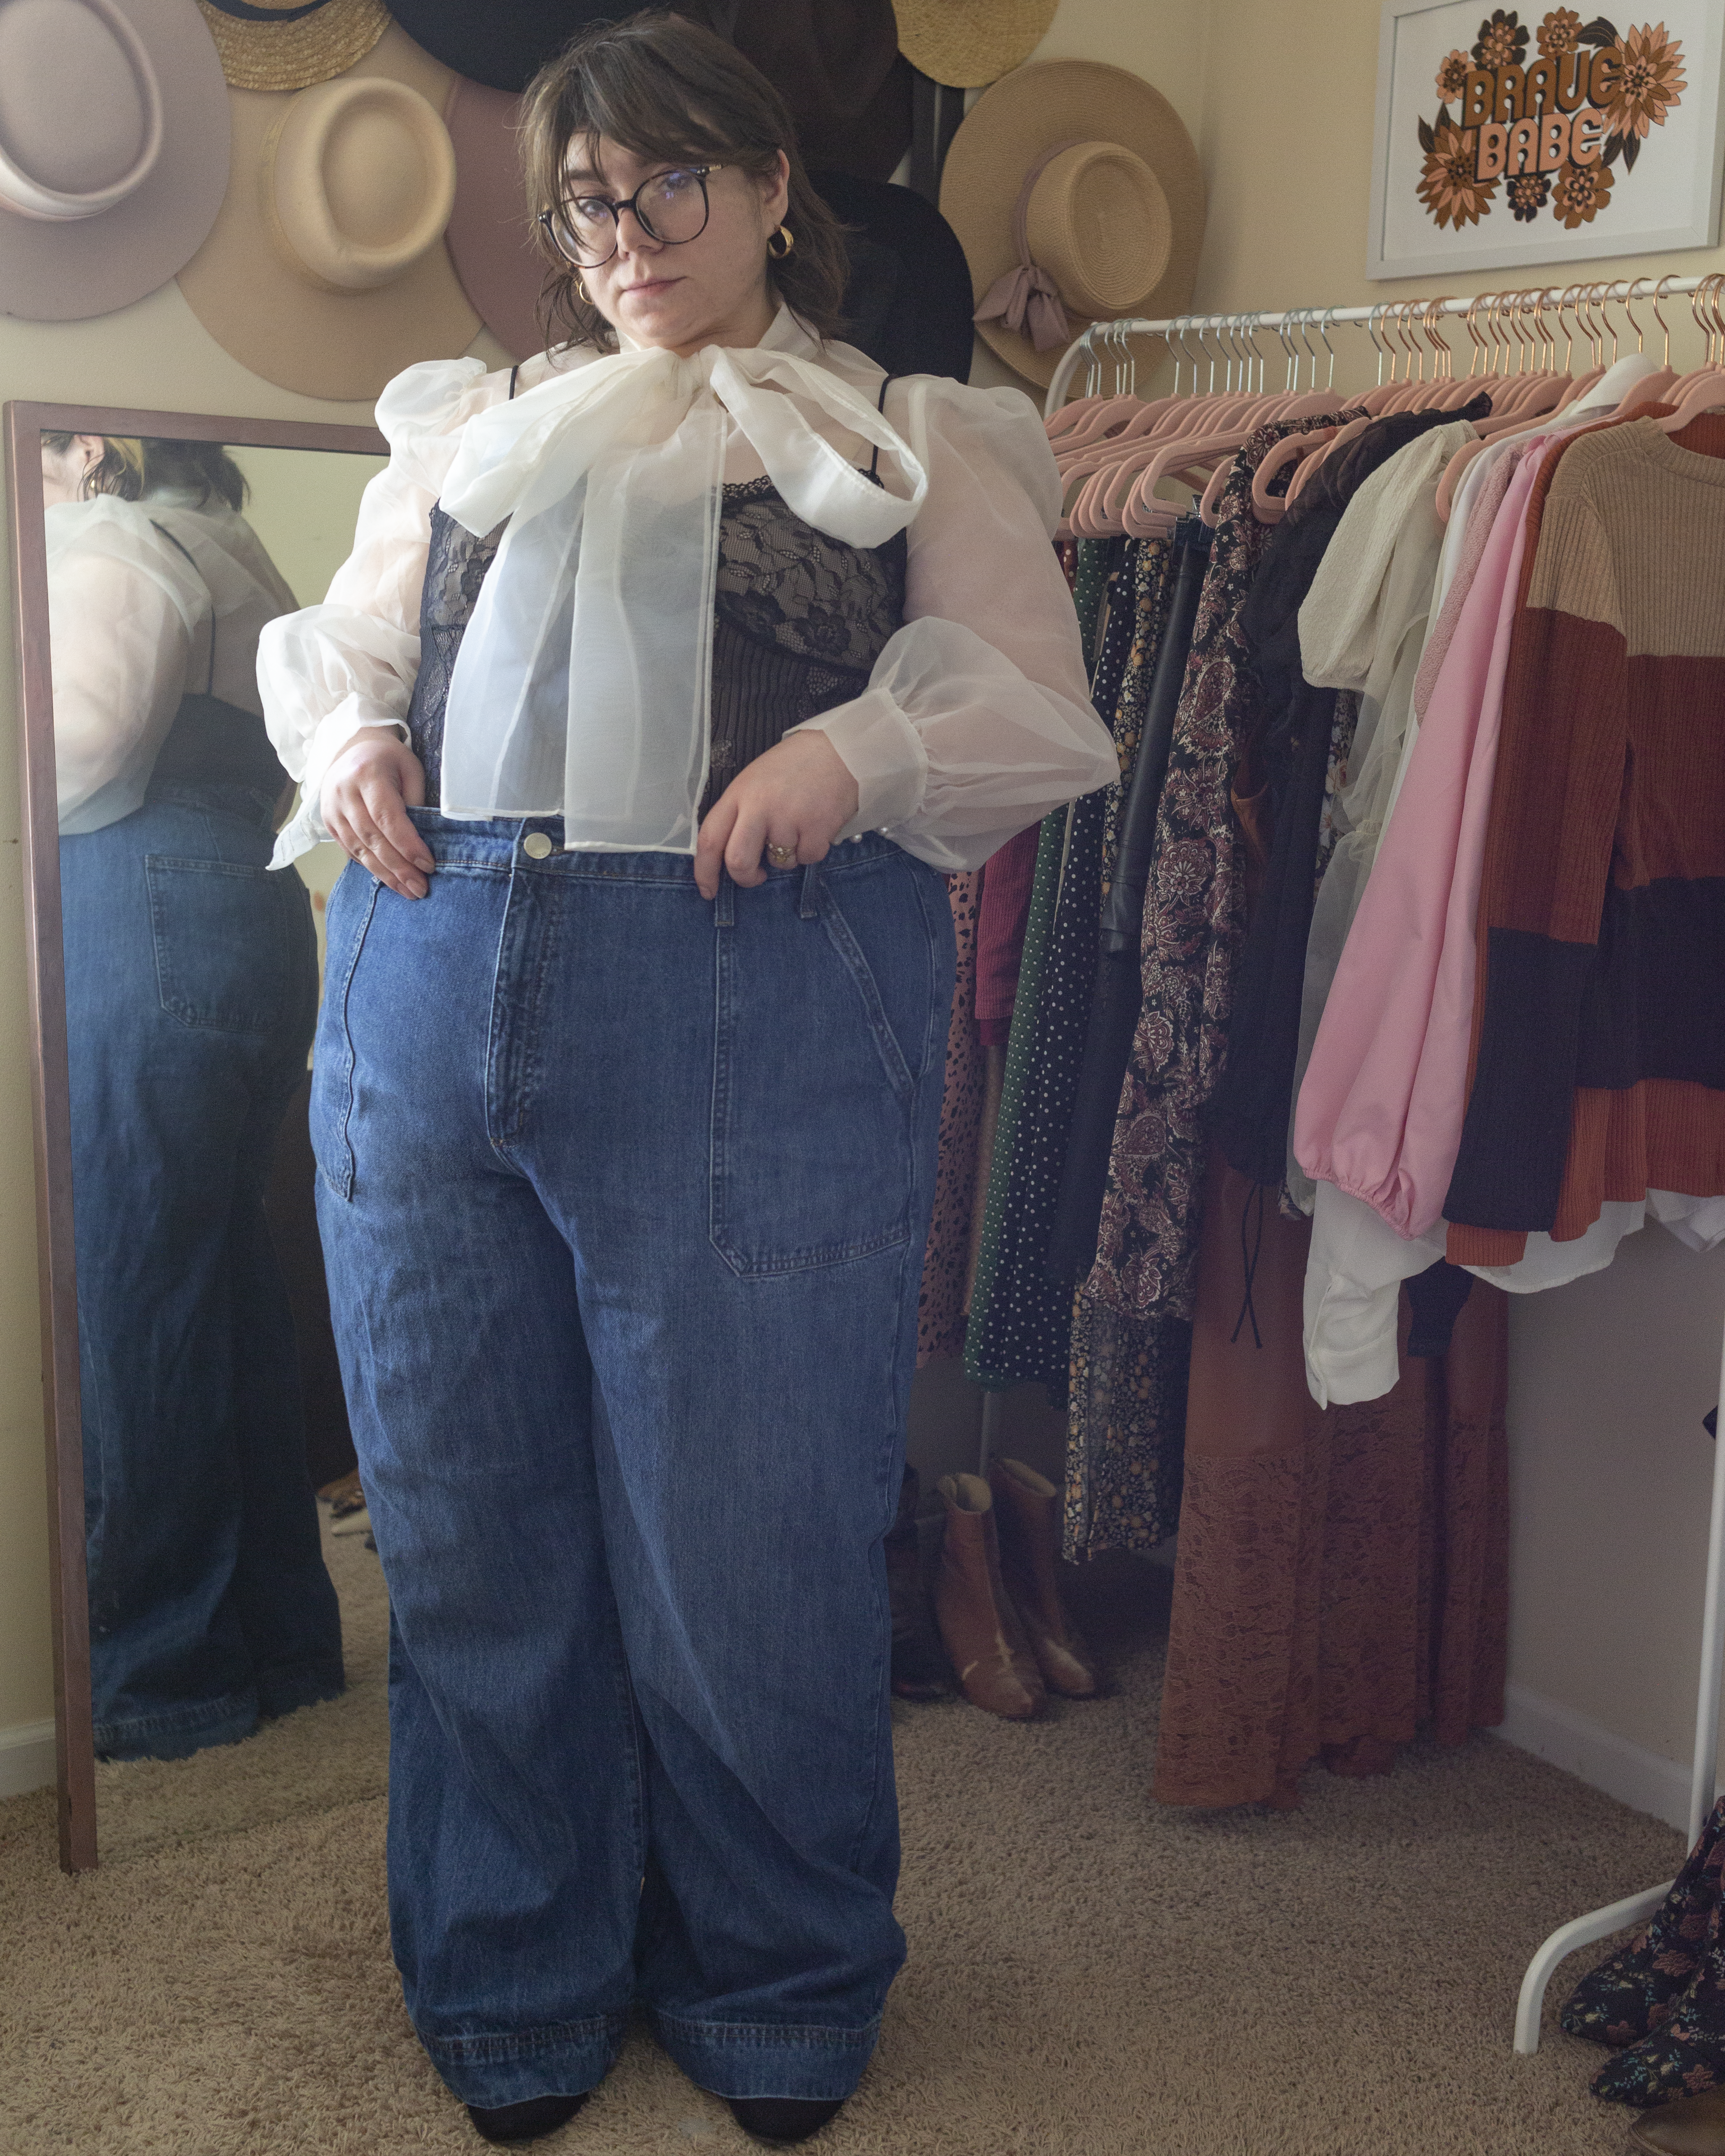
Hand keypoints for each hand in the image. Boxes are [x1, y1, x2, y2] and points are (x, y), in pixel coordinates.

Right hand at [320, 727, 434, 899]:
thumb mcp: (411, 769)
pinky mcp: (327, 821)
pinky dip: (369, 866)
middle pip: (372, 838)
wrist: (354, 747)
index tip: (428, 865)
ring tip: (407, 891)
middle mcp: (344, 792)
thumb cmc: (390, 759)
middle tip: (420, 888)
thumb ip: (416, 801)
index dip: (408, 845)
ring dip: (384, 874)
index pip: (388, 817)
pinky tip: (388, 879)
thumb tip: (424, 841)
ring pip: (359, 849)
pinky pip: (349, 850)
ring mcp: (331, 808)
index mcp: (367, 774)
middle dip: (399, 867)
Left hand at [693, 731, 860, 901]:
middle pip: (738, 862)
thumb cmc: (794, 766)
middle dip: (746, 878)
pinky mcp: (816, 830)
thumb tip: (730, 854)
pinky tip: (817, 824)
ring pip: (779, 863)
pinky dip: (812, 849)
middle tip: (757, 876)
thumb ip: (740, 813)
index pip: (709, 839)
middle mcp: (759, 808)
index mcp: (738, 794)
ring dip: (788, 854)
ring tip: (800, 823)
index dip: (704, 871)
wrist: (840, 750)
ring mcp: (788, 820)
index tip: (708, 890)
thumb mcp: (755, 780)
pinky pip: (807, 858)